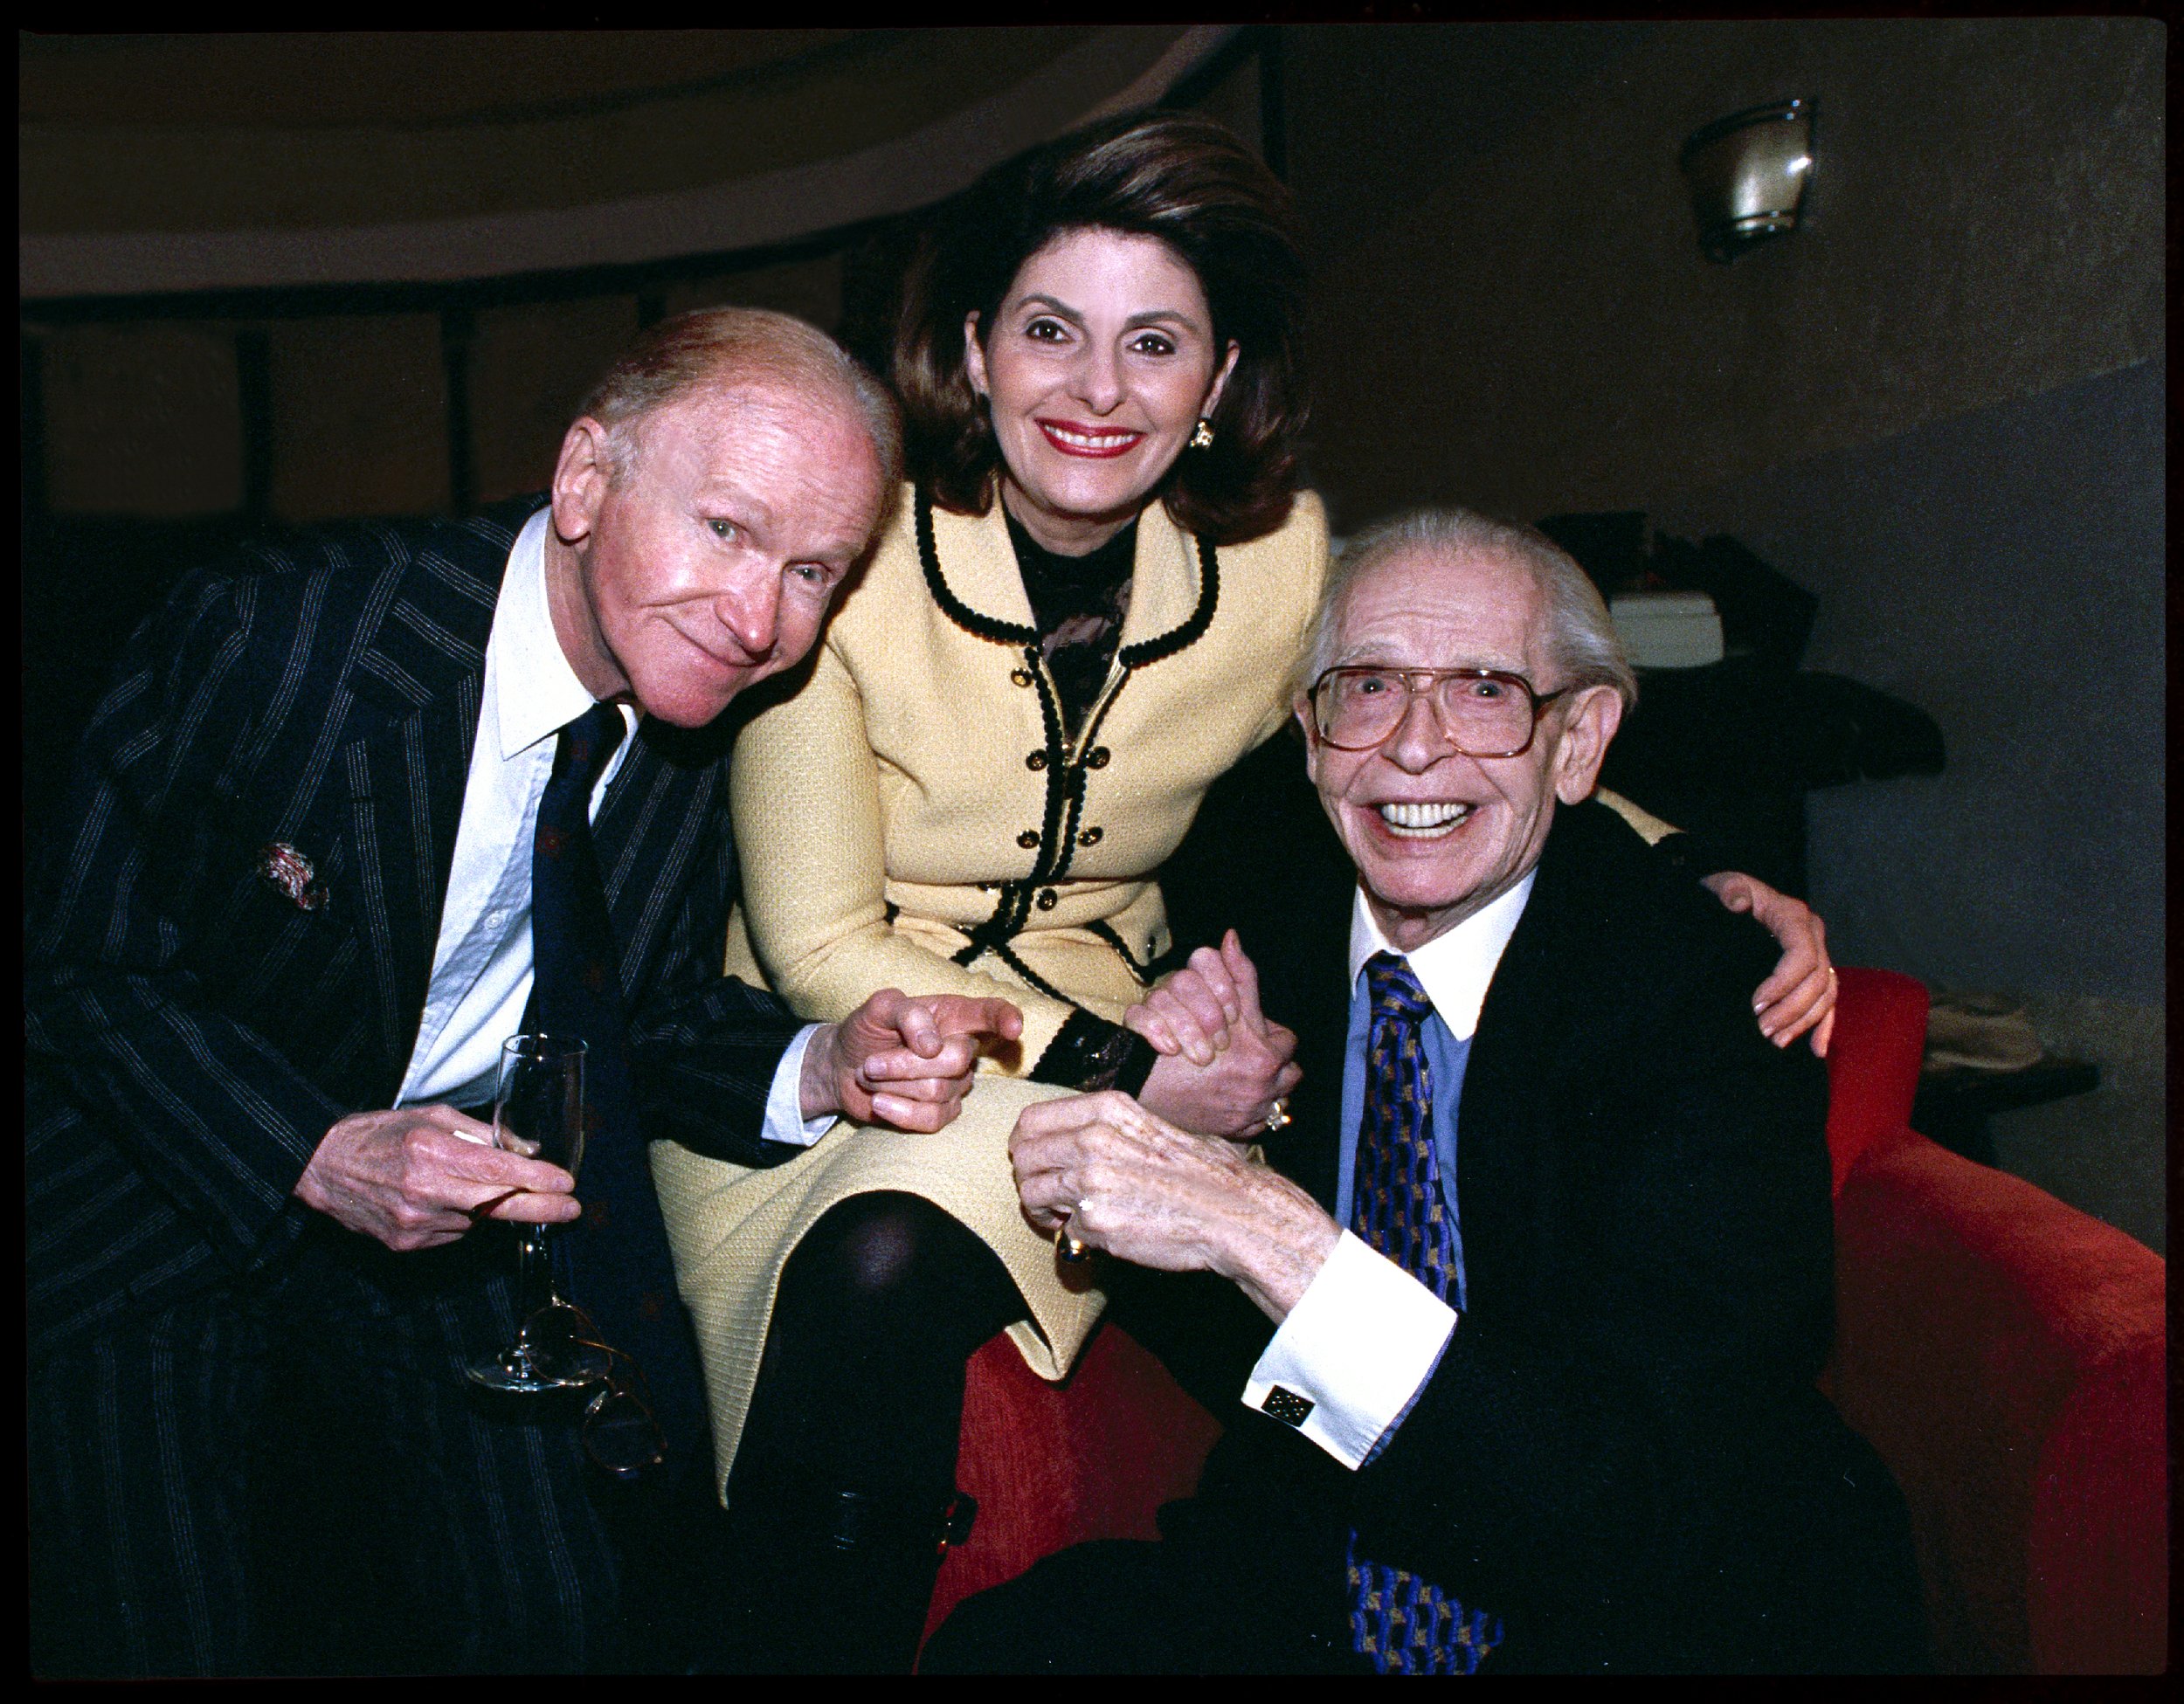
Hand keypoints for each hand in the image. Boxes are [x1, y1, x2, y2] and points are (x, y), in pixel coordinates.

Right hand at [295, 1105, 577, 1252]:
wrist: (322, 1166)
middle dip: (540, 1208)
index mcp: (431, 1152)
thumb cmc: (380, 1134)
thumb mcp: (432, 1117)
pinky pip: (453, 1233)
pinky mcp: (406, 1243)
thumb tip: (525, 1151)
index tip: (565, 1182)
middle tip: (570, 1208)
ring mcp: (414, 1223)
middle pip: (497, 1205)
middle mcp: (425, 1191)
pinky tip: (440, 1200)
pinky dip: (459, 1217)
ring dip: (487, 1206)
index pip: (497, 1171)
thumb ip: (481, 1135)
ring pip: (476, 1221)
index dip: (536, 1179)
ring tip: (460, 1183)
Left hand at [801, 989, 1024, 1129]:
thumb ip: (906, 1012)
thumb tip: (933, 1045)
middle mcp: (961, 1049)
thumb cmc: (867, 1030)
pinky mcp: (941, 1113)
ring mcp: (955, 1084)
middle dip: (906, 1063)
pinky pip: (932, 1119)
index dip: (1005, 1019)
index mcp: (953, 1015)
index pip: (989, 1013)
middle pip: (957, 1059)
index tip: (1013, 1028)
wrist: (843, 1066)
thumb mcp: (878, 1009)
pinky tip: (879, 1102)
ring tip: (870, 1076)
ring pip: (938, 1090)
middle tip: (871, 1063)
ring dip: (892, 1084)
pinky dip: (899, 1111)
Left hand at [1010, 1090, 1337, 1322]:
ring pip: (1030, 1192)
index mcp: (1107, 1110)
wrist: (1234, 1211)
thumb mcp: (1153, 1126)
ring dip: (1041, 1208)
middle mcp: (1092, 1139)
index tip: (1036, 1160)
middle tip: (1045, 1194)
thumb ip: (1110, 1129)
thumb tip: (1075, 1141)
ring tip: (1063, 1217)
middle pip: (1021, 1155)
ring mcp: (1090, 1180)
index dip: (1026, 1144)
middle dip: (1028, 1177)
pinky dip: (1072, 1234)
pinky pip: (1062, 1228)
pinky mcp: (1094, 1220)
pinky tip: (1096, 1232)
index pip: (1031, 1120)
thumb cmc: (1205, 1172)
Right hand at [1124, 935, 1250, 1061]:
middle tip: (1221, 1046)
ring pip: (1160, 997)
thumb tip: (1231, 935)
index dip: (1221, 985)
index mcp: (1200, 982)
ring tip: (1203, 1059)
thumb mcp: (1243, 1020)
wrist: (1180, 1094)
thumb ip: (1244, 981)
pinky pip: (1137, 1016)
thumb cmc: (1222, 1057)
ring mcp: (1152, 1010)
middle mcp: (1175, 990)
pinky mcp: (1133, 1029)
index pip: (1205, 958)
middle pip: (1185, 980)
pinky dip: (1156, 1032)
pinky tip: (1171, 1051)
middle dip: (1207, 1015)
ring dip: (1187, 1030)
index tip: (1234, 1017)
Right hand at [1131, 933, 1300, 1138]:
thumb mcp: (1209, 1001)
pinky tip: (1230, 1100)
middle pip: (1290, 1075)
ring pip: (1280, 1102)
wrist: (1138, 1086)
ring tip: (1245, 1082)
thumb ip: (1233, 974)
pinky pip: (1258, 1126)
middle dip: (1276, 1066)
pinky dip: (1250, 1116)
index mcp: (1264, 1058)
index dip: (1271, 1032)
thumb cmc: (1173, 1040)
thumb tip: (1233, 937)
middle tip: (1256, 1062)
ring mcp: (1249, 1115)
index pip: (1288, 1041)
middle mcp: (1262, 1090)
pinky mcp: (1233, 1133)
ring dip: (1268, 1092)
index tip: (1255, 1032)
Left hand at [1703, 871, 1836, 1056]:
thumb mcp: (1725, 885)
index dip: (1784, 983)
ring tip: (1777, 1042)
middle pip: (1817, 979)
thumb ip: (1729, 891)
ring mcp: (1816, 953)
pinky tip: (1815, 1049)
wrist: (1731, 894)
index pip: (1803, 955)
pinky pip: (1826, 1000)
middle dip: (1792, 1009)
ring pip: (1824, 994)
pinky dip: (1823, 1025)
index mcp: (1794, 916)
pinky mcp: (1812, 970)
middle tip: (1762, 1030)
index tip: (1756, 1005)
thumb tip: (1737, 902)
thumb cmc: (1726, 891)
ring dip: (1804, 1022)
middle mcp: (1812, 934)